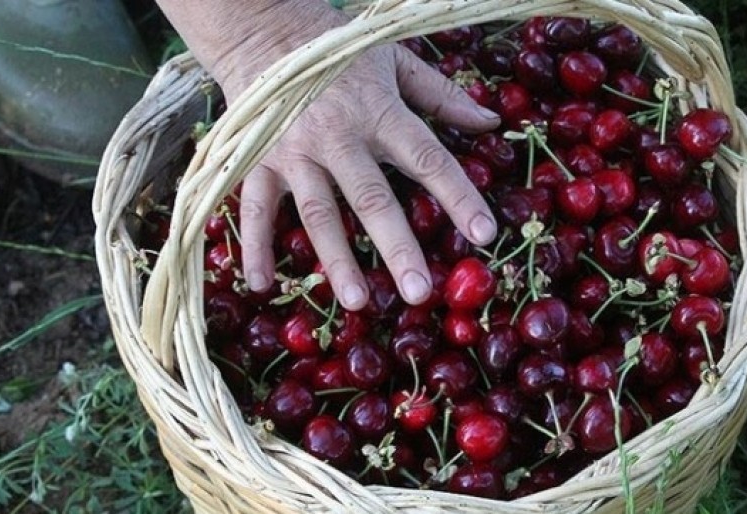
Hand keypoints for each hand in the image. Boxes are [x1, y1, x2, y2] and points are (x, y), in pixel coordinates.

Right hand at [237, 44, 499, 309]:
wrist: (265, 31)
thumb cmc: (340, 53)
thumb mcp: (397, 62)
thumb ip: (442, 96)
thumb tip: (491, 121)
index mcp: (380, 113)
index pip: (429, 159)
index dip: (458, 196)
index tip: (484, 234)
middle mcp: (339, 138)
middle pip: (372, 198)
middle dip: (396, 247)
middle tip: (418, 293)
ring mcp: (295, 153)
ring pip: (319, 213)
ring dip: (337, 259)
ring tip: (358, 302)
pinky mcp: (258, 162)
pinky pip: (255, 209)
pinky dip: (255, 247)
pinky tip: (264, 284)